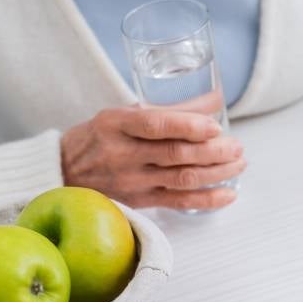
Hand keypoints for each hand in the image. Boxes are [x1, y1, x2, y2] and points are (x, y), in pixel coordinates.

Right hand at [60, 106, 245, 209]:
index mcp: (116, 124)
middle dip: (213, 151)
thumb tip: (215, 99)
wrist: (63, 172)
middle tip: (237, 146)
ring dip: (217, 172)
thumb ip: (169, 108)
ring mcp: (132, 181)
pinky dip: (207, 200)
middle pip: (176, 154)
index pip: (156, 125)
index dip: (189, 126)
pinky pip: (179, 202)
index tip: (216, 125)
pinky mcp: (140, 201)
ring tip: (239, 164)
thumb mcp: (124, 114)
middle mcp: (123, 154)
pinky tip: (228, 194)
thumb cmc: (99, 137)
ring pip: (182, 178)